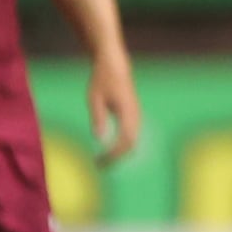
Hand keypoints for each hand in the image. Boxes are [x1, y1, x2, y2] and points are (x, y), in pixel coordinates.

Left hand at [89, 51, 140, 165]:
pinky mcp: (133, 115)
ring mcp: (136, 115)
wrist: (115, 66)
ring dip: (119, 153)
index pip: (124, 140)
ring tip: (103, 161)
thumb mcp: (94, 98)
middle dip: (116, 158)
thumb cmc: (102, 80)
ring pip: (133, 141)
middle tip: (100, 166)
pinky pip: (131, 135)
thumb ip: (98, 118)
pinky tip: (109, 150)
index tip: (99, 161)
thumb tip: (100, 140)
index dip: (113, 153)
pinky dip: (121, 146)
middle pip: (131, 144)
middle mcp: (135, 115)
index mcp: (127, 111)